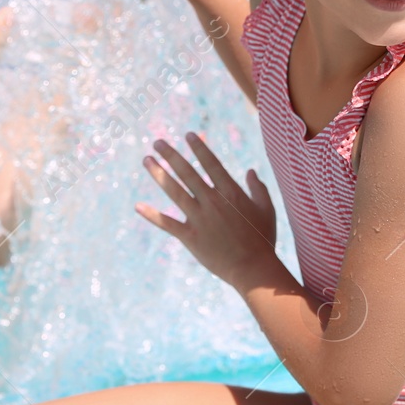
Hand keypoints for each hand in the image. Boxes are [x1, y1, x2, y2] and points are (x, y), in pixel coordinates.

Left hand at [136, 132, 276, 288]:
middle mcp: (212, 201)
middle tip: (157, 142)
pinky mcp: (190, 237)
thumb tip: (250, 171)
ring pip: (174, 191)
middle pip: (187, 172)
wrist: (253, 269)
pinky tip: (137, 206)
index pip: (211, 164)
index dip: (199, 147)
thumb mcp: (266, 210)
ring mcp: (199, 219)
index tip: (188, 134)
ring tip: (146, 160)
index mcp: (230, 193)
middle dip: (171, 155)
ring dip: (158, 174)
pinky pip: (167, 223)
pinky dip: (152, 215)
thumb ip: (258, 188)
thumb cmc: (262, 239)